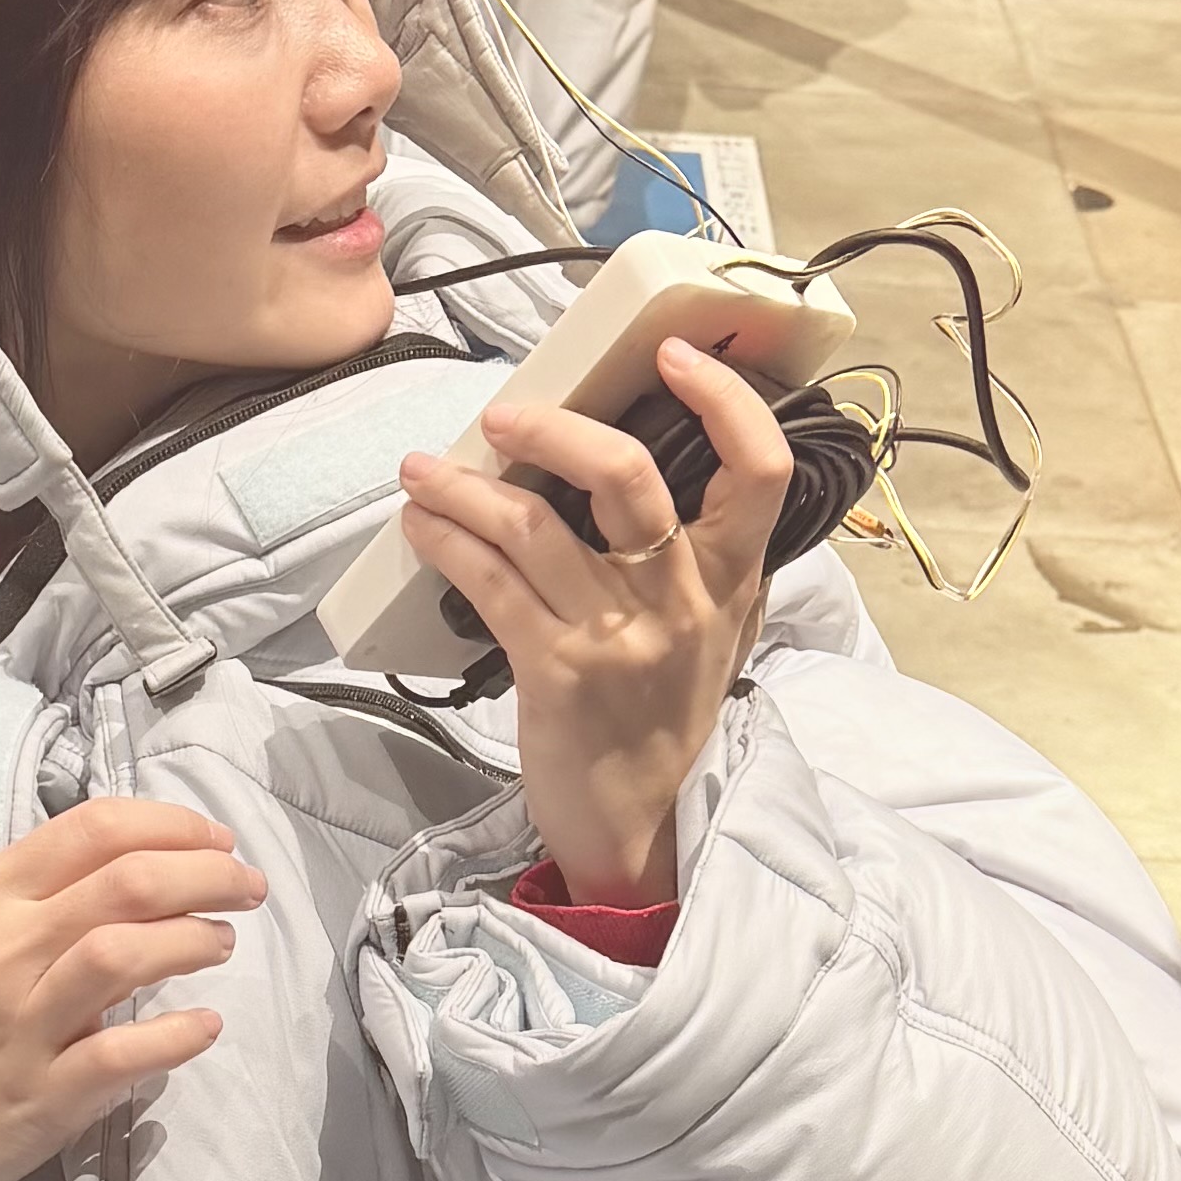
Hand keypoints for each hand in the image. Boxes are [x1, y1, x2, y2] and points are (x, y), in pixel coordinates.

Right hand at [0, 798, 259, 1180]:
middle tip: (246, 889)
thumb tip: (127, 868)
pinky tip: (205, 1027)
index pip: (94, 829)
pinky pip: (123, 1053)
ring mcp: (20, 1024)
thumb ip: (34, 899)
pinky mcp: (39, 1096)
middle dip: (208, 876)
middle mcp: (3, 949)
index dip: (172, 826)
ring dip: (194, 940)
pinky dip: (177, 1035)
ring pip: (126, 953)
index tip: (214, 843)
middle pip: (128, 882)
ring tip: (222, 945)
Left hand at [397, 341, 786, 907]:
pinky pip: (490, 583)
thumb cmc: (666, 718)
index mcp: (732, 578)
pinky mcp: (557, 671)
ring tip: (423, 470)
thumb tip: (646, 464)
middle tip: (505, 416)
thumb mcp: (714, 632)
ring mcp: (619, 635)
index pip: (759, 469)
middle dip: (556, 429)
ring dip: (463, 486)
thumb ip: (703, 557)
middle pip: (629, 476)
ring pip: (533, 525)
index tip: (674, 356)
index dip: (725, 400)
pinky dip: (445, 542)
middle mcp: (683, 599)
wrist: (641, 825)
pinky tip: (421, 526)